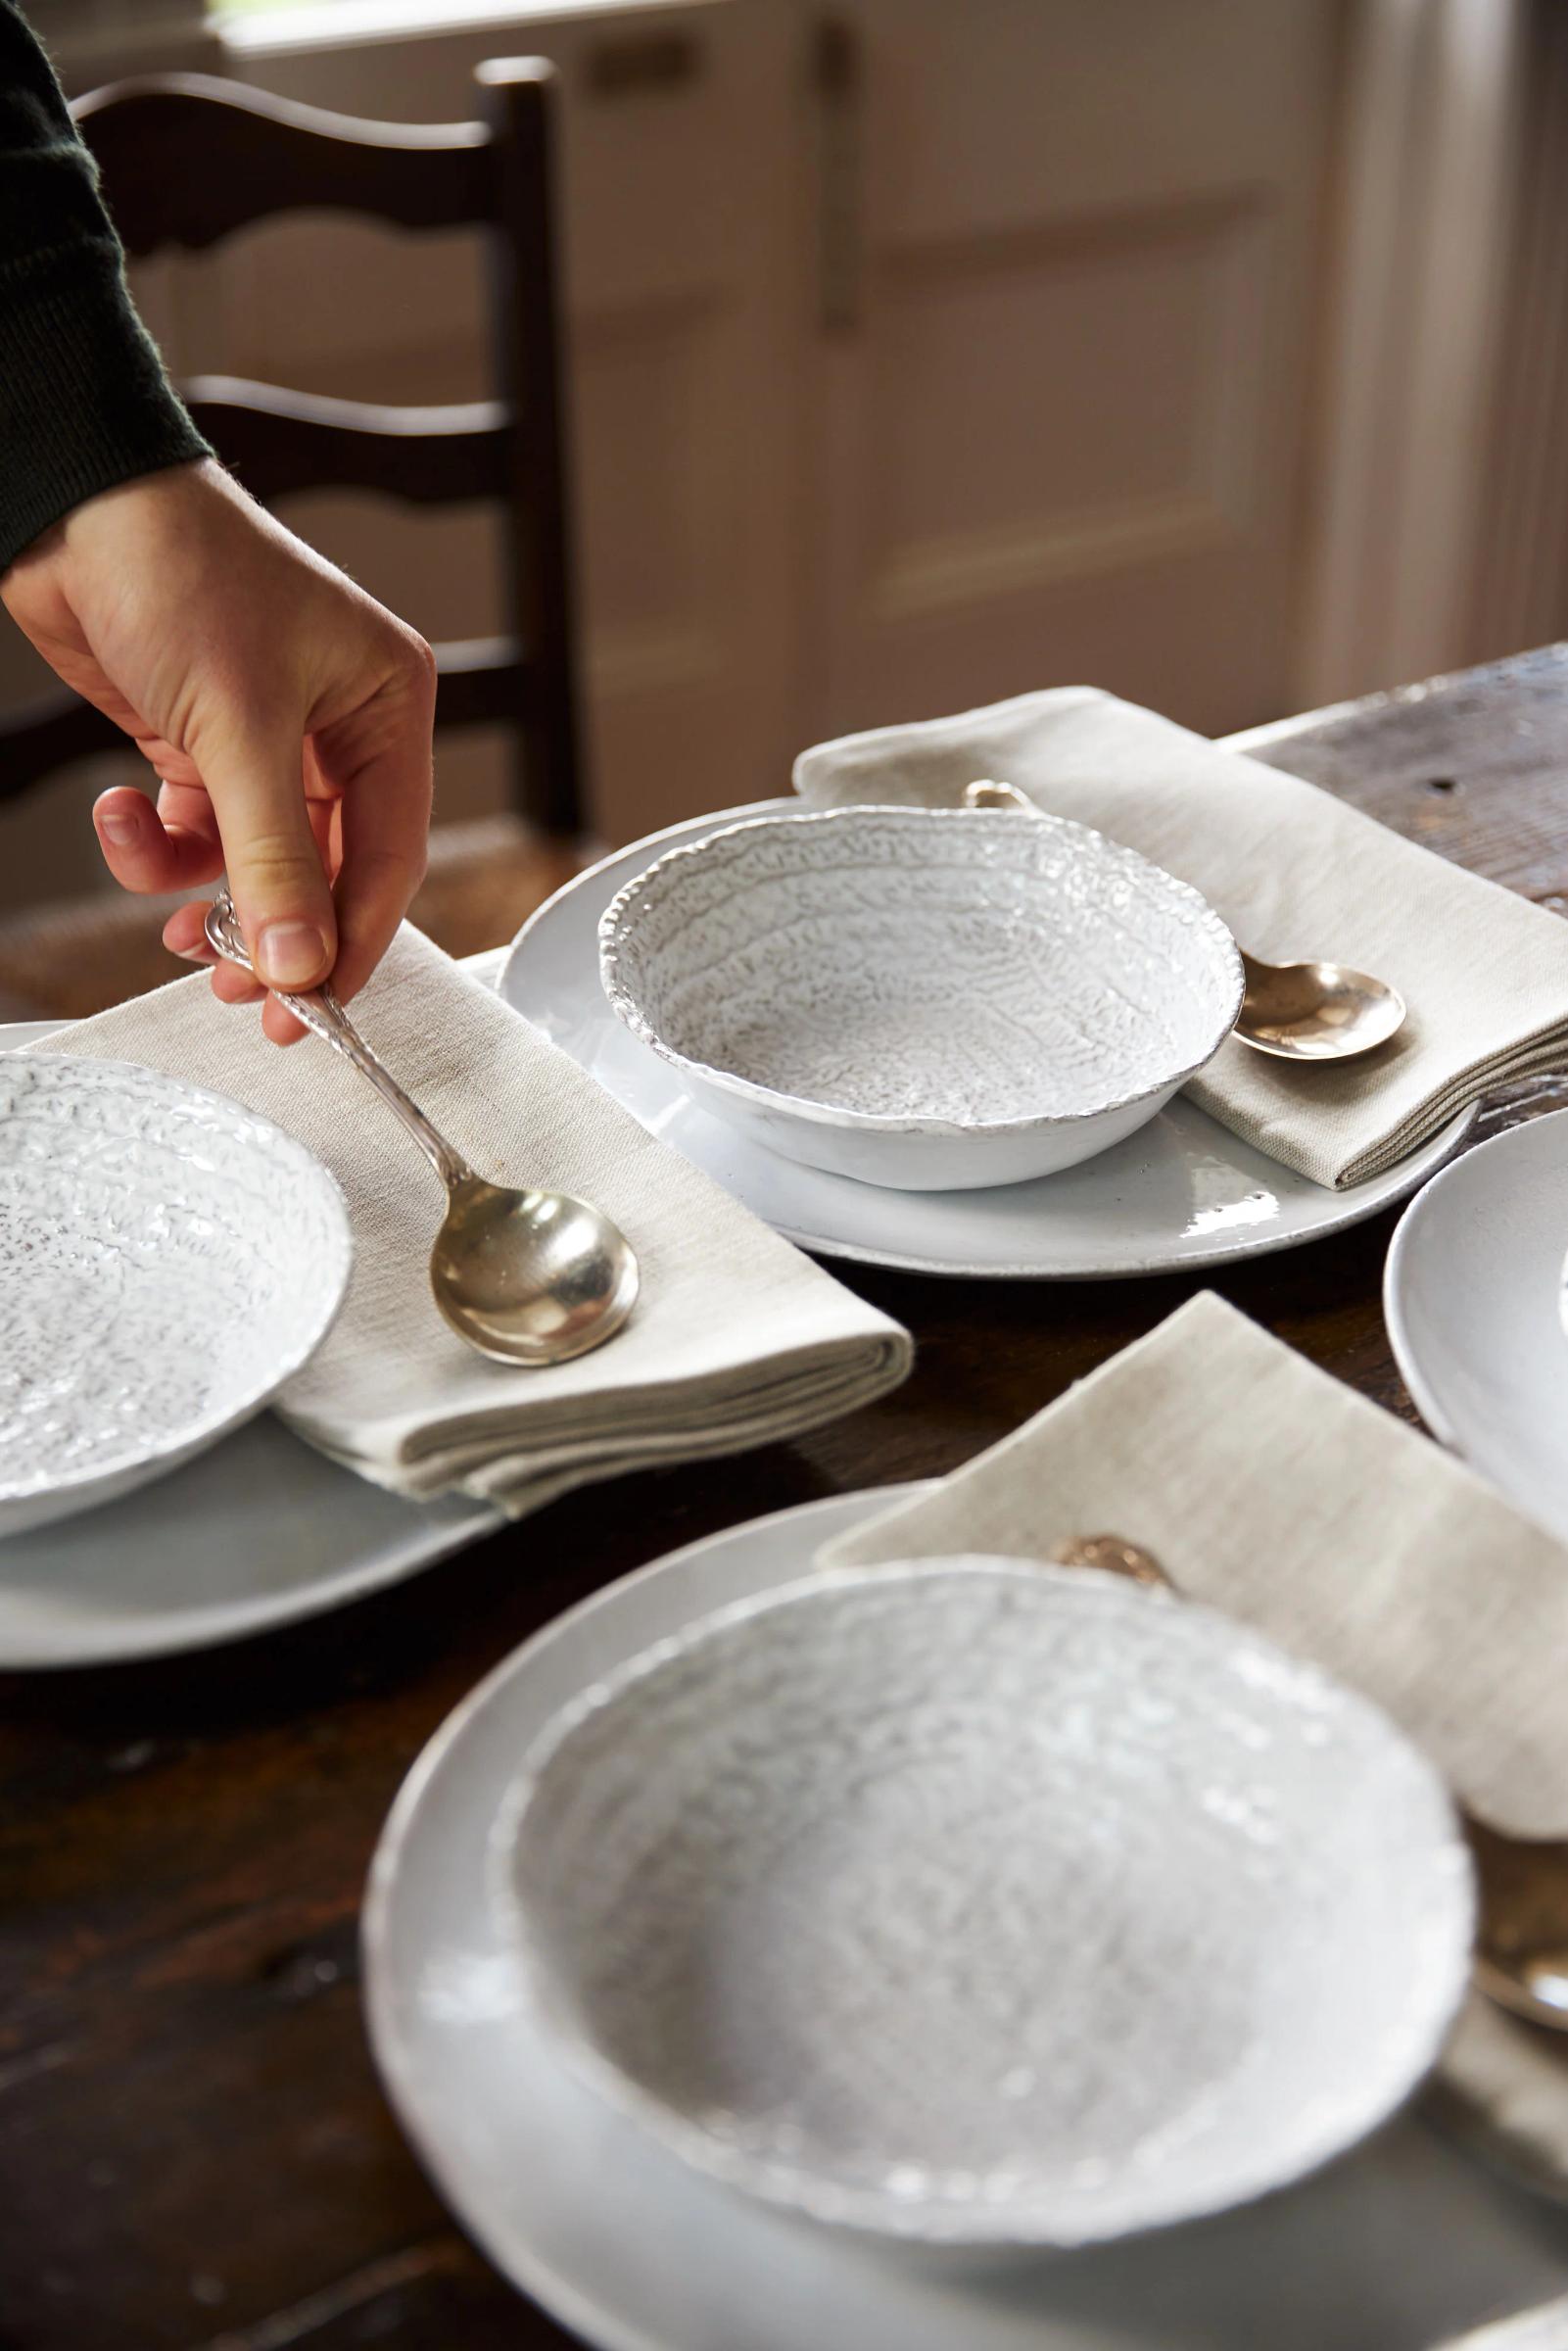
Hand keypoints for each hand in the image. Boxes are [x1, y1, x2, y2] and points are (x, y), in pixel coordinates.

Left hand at [1, 458, 434, 1042]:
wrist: (73, 505)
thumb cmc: (180, 573)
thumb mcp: (237, 731)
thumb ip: (271, 860)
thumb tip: (299, 965)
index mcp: (386, 707)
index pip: (389, 856)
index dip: (352, 941)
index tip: (311, 1009)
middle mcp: (339, 728)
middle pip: (325, 872)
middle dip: (274, 932)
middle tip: (240, 995)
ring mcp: (269, 741)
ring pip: (257, 864)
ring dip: (206, 898)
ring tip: (171, 925)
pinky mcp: (203, 746)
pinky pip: (197, 833)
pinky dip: (156, 847)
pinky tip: (122, 815)